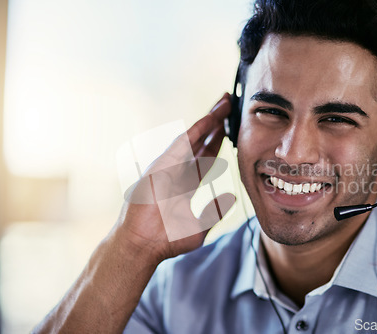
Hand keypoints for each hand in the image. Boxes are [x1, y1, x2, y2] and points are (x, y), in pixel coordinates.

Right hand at [115, 93, 235, 262]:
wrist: (144, 246)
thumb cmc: (167, 239)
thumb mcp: (200, 225)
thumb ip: (215, 210)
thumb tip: (232, 196)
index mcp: (186, 182)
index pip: (206, 155)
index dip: (219, 139)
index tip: (232, 125)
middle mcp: (178, 170)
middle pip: (201, 140)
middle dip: (216, 122)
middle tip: (230, 102)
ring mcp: (168, 166)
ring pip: (193, 136)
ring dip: (210, 119)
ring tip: (225, 101)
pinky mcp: (161, 166)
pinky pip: (182, 144)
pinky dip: (197, 130)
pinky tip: (210, 118)